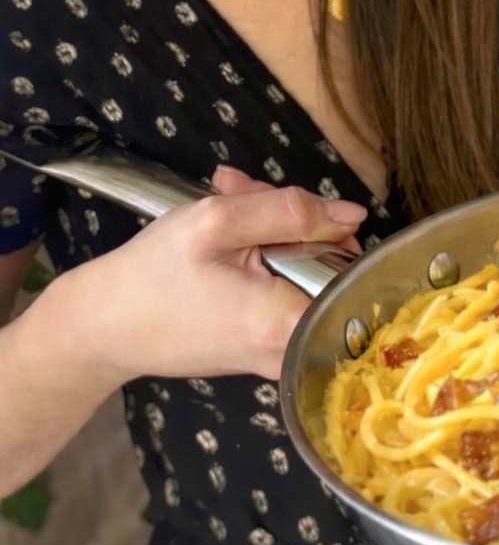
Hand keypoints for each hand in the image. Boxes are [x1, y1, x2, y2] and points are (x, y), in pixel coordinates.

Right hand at [58, 167, 366, 383]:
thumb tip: (351, 215)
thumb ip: (290, 211)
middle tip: (238, 193)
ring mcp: (276, 351)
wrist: (100, 327)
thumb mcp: (216, 222)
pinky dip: (259, 254)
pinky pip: (281, 288)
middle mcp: (291, 348)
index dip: (322, 225)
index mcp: (287, 323)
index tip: (280, 207)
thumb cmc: (151, 275)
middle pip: (325, 265)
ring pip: (302, 271)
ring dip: (269, 228)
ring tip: (224, 200)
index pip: (349, 267)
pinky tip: (223, 230)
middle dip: (288, 217)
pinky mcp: (261, 346)